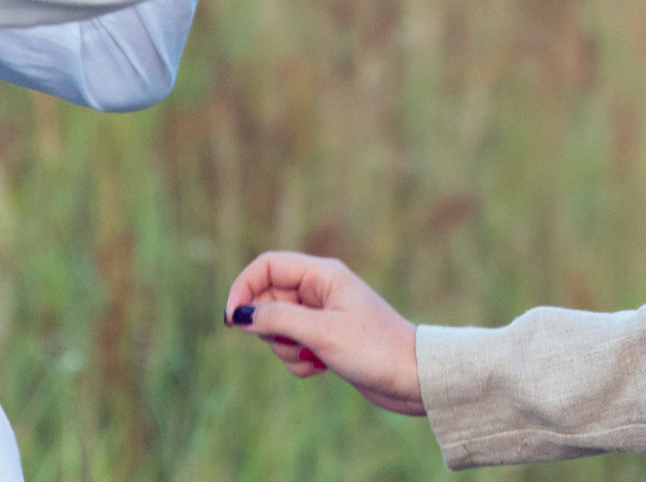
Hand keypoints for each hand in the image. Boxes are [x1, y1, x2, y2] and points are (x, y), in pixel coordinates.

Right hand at [225, 250, 423, 416]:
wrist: (413, 378)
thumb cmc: (374, 349)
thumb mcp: (322, 333)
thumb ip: (278, 319)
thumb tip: (239, 314)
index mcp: (322, 274)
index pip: (267, 266)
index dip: (243, 288)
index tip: (232, 320)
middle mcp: (320, 290)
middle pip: (268, 299)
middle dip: (270, 328)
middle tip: (295, 344)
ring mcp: (321, 315)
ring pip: (277, 327)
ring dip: (286, 349)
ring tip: (314, 358)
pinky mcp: (324, 340)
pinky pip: (292, 348)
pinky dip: (299, 362)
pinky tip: (321, 369)